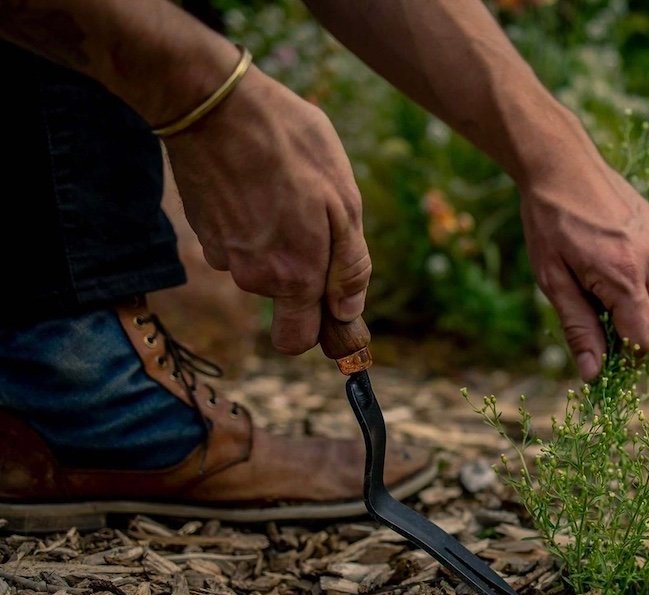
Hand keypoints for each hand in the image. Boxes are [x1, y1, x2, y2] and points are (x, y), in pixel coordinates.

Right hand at [163, 67, 370, 354]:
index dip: (316, 329)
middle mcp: (254, 278)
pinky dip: (250, 223)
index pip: (297, 341)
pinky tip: (255, 184)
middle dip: (302, 273)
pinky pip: (237, 243)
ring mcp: (223, 256)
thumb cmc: (291, 146)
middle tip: (312, 221)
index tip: (329, 308)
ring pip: (261, 266)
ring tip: (283, 190)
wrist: (213, 104)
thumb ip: (349, 266)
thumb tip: (348, 311)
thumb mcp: (344, 201)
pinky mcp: (203, 232)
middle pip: (284, 298)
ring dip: (278, 240)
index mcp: (294, 276)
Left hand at [519, 121, 648, 381]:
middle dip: (618, 328)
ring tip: (590, 272)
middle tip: (582, 304)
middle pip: (647, 323)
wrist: (562, 166)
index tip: (602, 361)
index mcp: (626, 278)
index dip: (626, 360)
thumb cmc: (550, 224)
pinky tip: (605, 256)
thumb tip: (594, 374)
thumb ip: (578, 329)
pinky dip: (632, 279)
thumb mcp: (553, 282)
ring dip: (624, 302)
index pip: (645, 342)